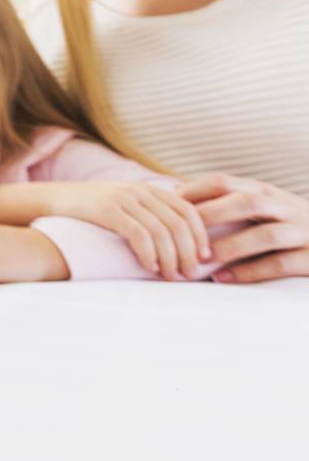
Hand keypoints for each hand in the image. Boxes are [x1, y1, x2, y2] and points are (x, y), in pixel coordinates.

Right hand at [46, 181, 209, 279]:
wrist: (51, 199)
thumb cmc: (90, 209)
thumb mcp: (124, 203)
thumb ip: (148, 212)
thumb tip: (178, 240)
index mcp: (148, 188)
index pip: (188, 210)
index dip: (200, 235)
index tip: (204, 257)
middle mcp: (139, 190)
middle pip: (178, 223)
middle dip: (188, 252)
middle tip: (189, 273)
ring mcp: (122, 199)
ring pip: (161, 231)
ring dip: (170, 258)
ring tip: (170, 276)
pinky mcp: (107, 211)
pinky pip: (138, 234)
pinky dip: (148, 253)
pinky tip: (149, 267)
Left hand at [179, 174, 308, 283]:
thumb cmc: (287, 226)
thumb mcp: (262, 207)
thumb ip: (227, 202)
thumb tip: (173, 195)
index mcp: (267, 192)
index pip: (226, 181)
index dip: (194, 190)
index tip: (165, 204)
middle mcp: (286, 207)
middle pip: (246, 202)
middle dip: (210, 215)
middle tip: (178, 231)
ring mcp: (303, 231)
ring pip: (266, 235)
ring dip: (230, 246)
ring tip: (201, 259)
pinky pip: (282, 264)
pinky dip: (251, 271)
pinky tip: (224, 279)